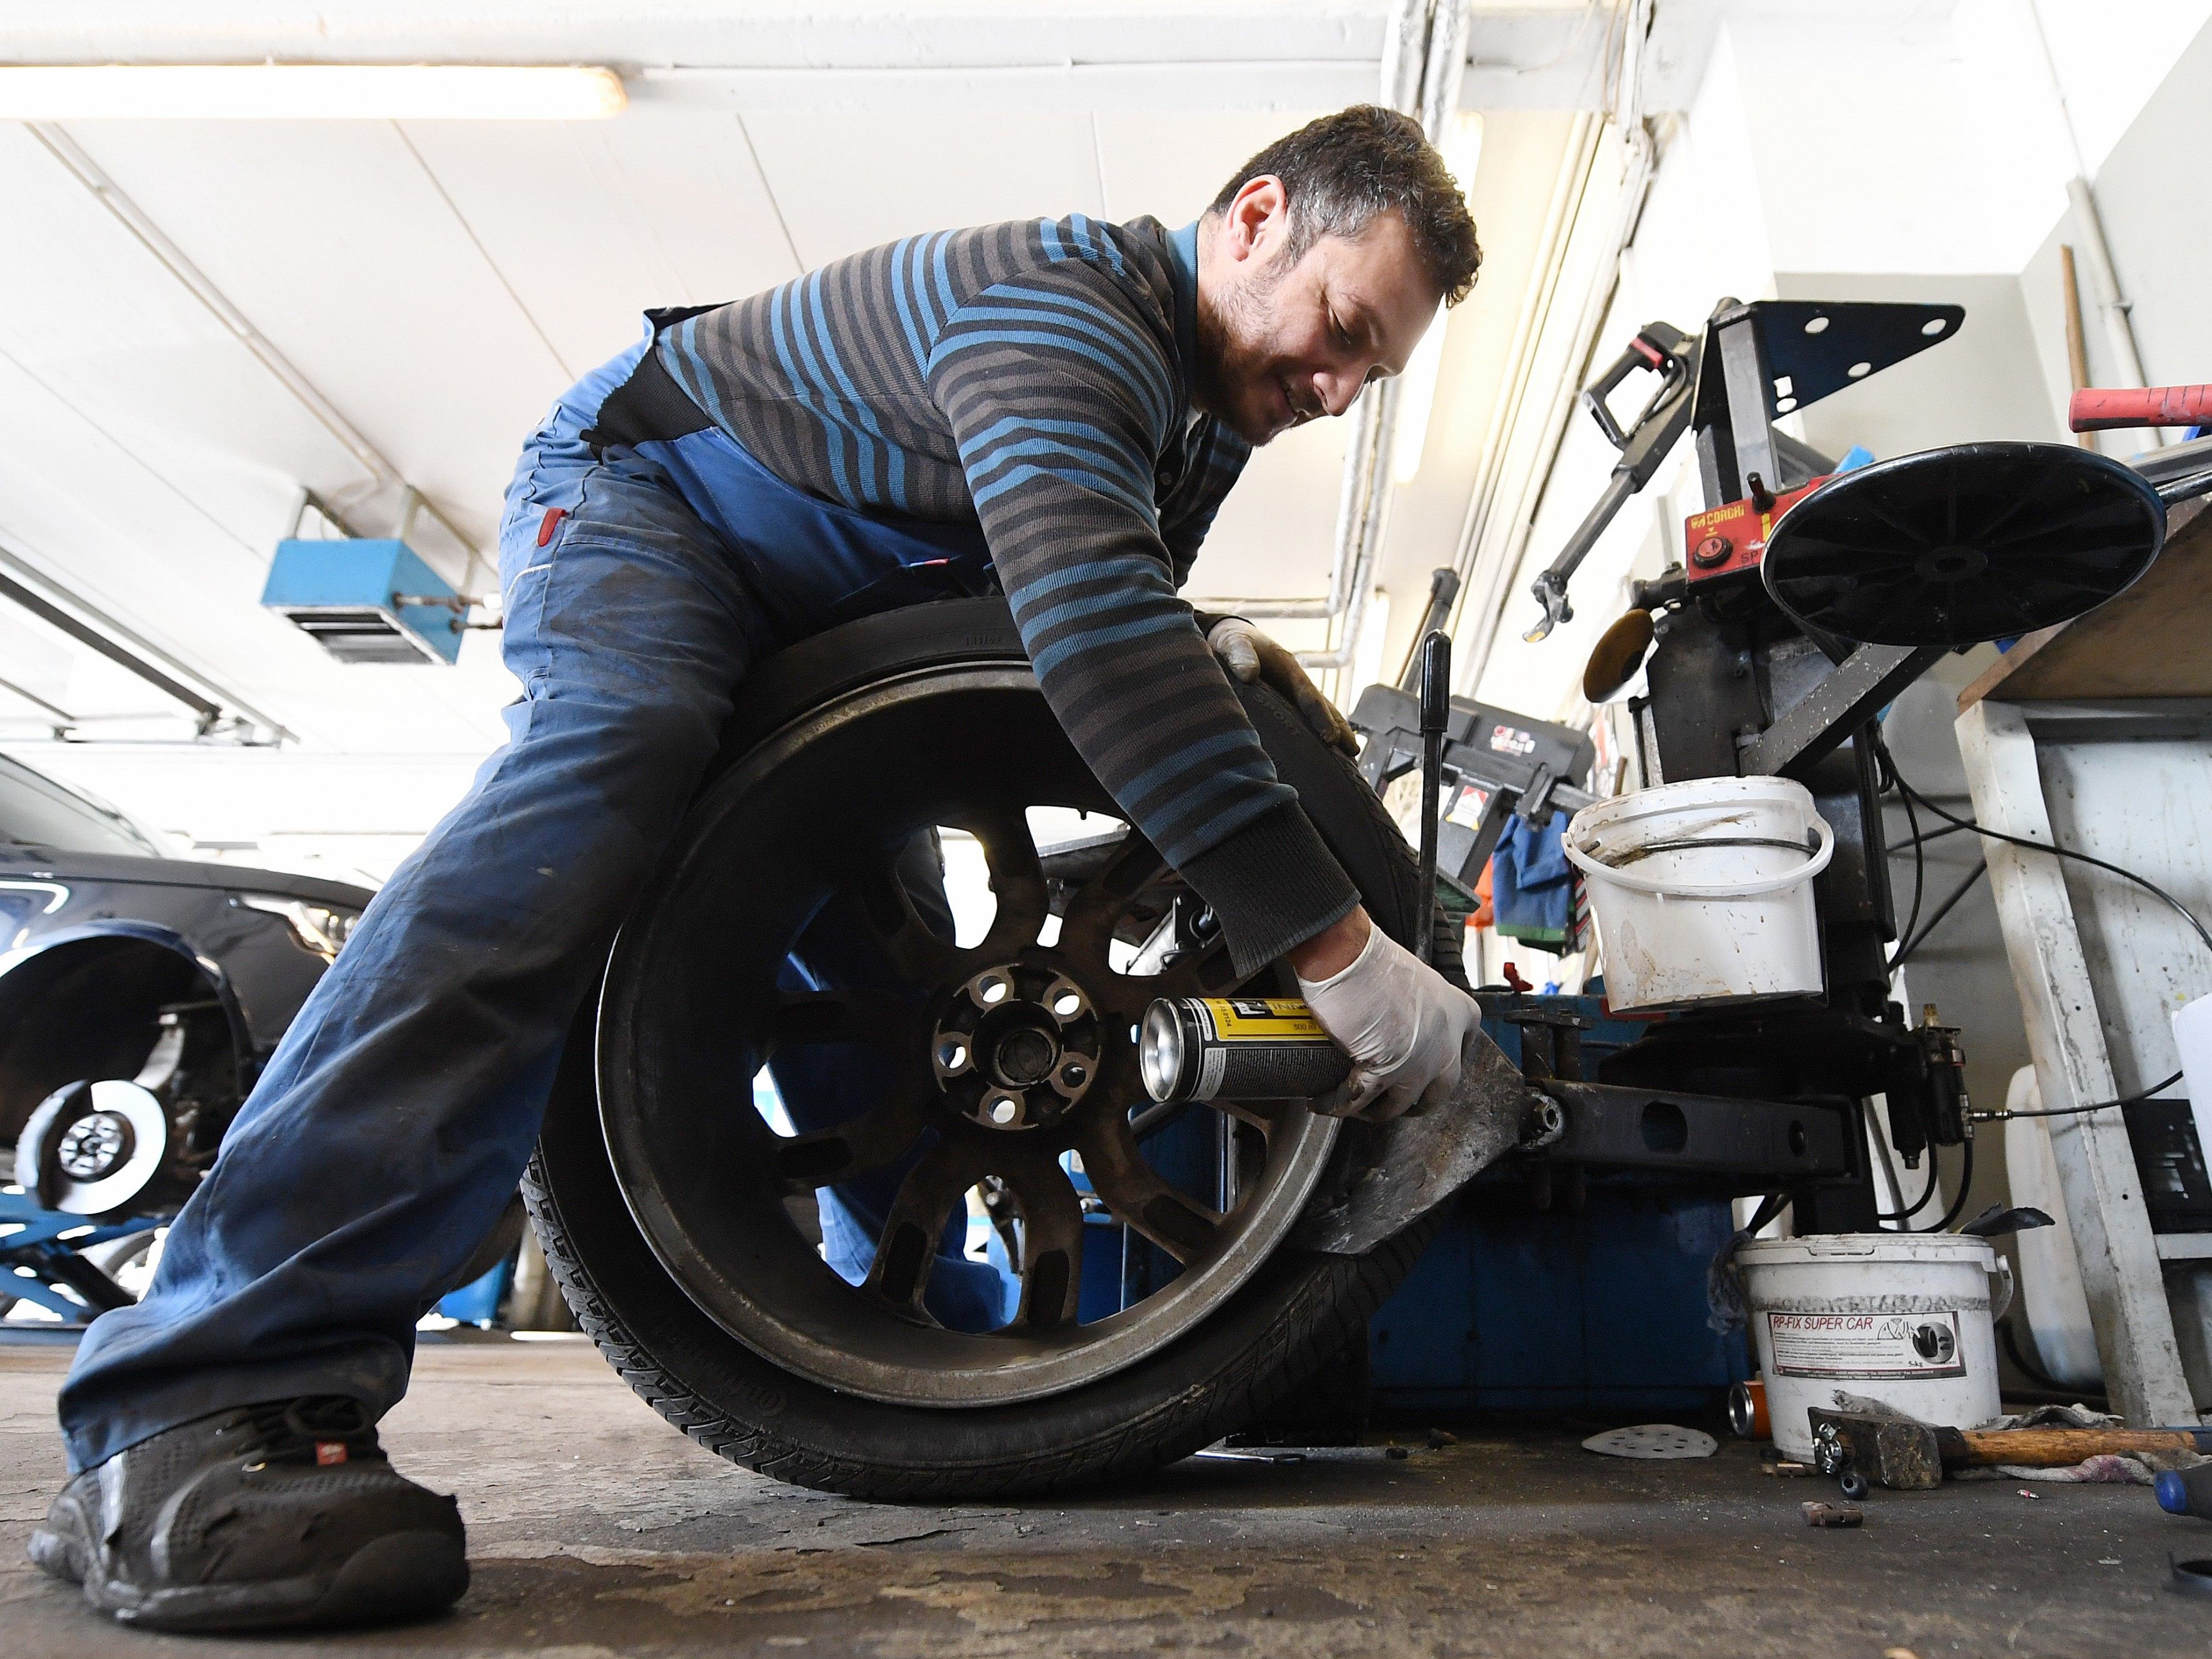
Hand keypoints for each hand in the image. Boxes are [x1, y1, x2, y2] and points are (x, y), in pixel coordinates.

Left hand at [1207, 618, 1360, 755]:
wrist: (1226, 639)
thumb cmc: (1232, 641)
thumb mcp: (1233, 642)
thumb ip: (1240, 655)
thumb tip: (1248, 674)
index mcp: (1289, 670)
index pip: (1309, 697)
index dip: (1320, 717)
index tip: (1329, 738)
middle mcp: (1294, 686)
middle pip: (1322, 709)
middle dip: (1339, 730)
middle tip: (1354, 752)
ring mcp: (1288, 697)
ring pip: (1313, 719)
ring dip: (1331, 737)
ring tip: (1348, 761)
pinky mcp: (1278, 707)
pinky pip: (1297, 724)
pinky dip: (1308, 740)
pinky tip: (1315, 758)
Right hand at [1294, 912, 1480, 1121]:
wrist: (1347, 955)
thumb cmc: (1372, 957)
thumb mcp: (1412, 979)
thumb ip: (1415, 1005)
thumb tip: (1396, 1024)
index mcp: (1458, 1011)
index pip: (1466, 1046)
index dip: (1446, 1064)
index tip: (1433, 1070)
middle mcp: (1446, 1041)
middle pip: (1439, 1091)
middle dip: (1417, 1103)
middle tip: (1397, 1102)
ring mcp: (1420, 1061)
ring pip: (1399, 1104)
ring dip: (1374, 1110)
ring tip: (1353, 1104)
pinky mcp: (1386, 1072)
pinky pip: (1361, 1100)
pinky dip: (1339, 1104)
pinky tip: (1326, 1101)